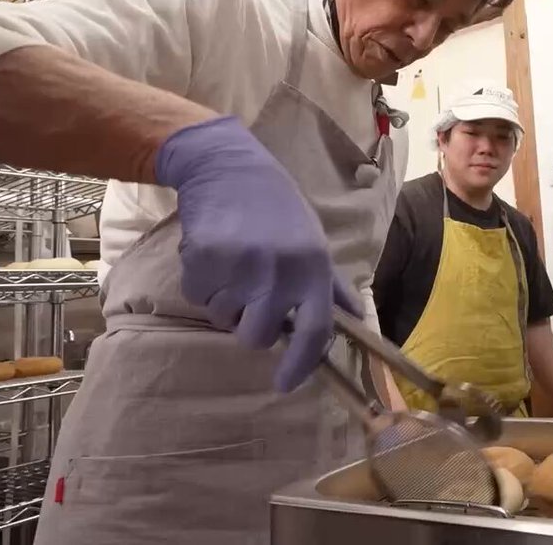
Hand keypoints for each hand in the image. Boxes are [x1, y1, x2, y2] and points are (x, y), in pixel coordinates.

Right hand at [154, 116, 361, 391]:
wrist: (230, 167)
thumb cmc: (278, 210)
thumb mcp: (314, 243)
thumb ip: (331, 288)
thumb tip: (356, 323)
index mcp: (314, 268)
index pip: (316, 330)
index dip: (301, 364)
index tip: (285, 384)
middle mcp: (281, 271)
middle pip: (258, 336)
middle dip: (249, 326)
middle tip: (249, 297)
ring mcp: (241, 265)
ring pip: (222, 317)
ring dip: (223, 301)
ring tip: (233, 264)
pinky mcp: (204, 258)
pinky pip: (196, 295)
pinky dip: (200, 282)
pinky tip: (212, 253)